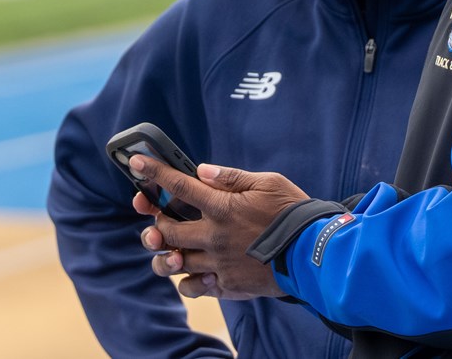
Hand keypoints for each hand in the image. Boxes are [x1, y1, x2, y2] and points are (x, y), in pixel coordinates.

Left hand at [130, 156, 309, 299]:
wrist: (315, 254)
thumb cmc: (294, 213)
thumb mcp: (268, 183)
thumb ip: (232, 177)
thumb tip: (203, 170)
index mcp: (223, 207)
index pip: (180, 186)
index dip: (155, 173)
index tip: (136, 163)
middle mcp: (214, 237)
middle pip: (167, 229)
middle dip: (155, 220)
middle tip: (155, 216)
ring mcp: (218, 264)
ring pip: (175, 262)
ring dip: (166, 253)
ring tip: (168, 248)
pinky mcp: (228, 286)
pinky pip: (193, 288)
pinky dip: (186, 281)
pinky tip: (190, 271)